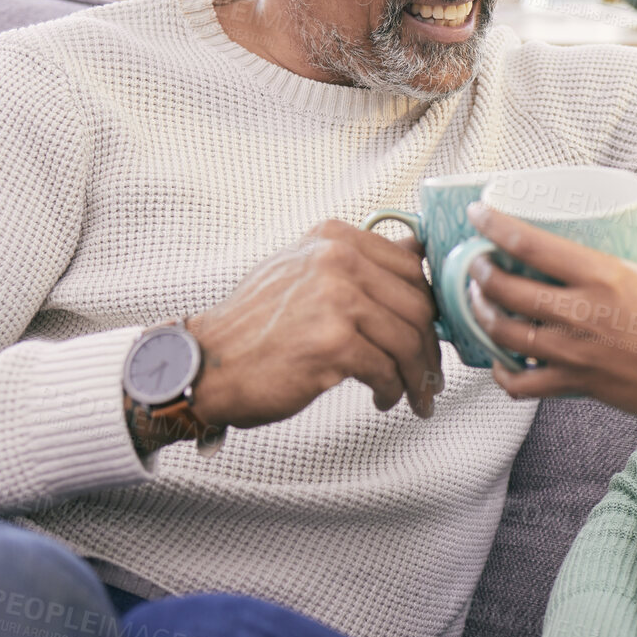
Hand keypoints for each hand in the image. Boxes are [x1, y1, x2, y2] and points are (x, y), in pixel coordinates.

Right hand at [185, 219, 442, 426]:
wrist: (206, 364)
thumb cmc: (255, 327)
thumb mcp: (302, 272)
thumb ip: (355, 263)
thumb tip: (416, 255)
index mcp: (334, 238)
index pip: (411, 265)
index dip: (428, 305)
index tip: (429, 332)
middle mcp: (337, 260)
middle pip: (417, 304)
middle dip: (429, 347)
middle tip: (430, 373)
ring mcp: (336, 299)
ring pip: (408, 340)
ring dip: (418, 376)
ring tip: (416, 394)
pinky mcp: (333, 343)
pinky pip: (387, 369)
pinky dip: (392, 390)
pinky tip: (382, 398)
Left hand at [464, 202, 636, 422]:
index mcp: (603, 276)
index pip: (531, 244)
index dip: (494, 225)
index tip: (478, 214)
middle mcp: (580, 312)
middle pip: (505, 289)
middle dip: (478, 272)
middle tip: (474, 262)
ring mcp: (573, 351)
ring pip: (504, 334)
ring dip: (482, 314)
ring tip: (480, 301)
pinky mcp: (576, 384)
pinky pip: (522, 384)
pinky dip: (503, 375)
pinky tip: (500, 363)